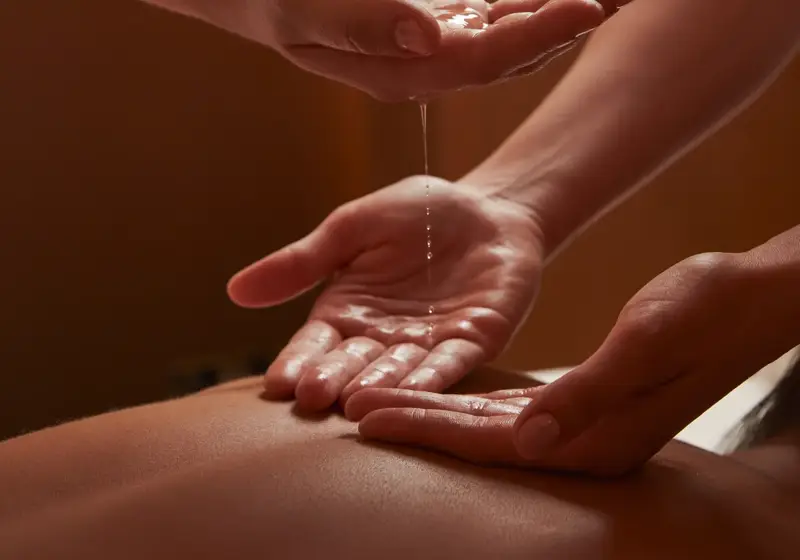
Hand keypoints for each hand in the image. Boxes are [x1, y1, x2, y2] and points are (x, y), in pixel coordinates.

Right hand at [178, 0, 605, 100]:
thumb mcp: (300, 9)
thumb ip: (361, 25)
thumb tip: (431, 36)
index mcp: (398, 71)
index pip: (479, 62)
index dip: (534, 37)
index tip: (587, 7)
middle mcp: (424, 59)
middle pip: (510, 49)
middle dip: (568, 22)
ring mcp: (432, 33)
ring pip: (510, 24)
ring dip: (559, 5)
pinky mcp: (434, 8)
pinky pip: (494, 3)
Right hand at [227, 176, 544, 410]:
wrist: (487, 207)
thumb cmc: (416, 214)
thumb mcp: (352, 228)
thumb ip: (303, 261)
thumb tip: (234, 291)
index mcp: (347, 312)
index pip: (315, 344)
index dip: (298, 362)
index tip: (278, 383)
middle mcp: (382, 338)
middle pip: (351, 364)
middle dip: (333, 381)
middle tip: (312, 398)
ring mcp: (427, 345)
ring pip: (398, 372)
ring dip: (378, 388)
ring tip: (355, 405)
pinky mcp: (472, 342)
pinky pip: (450, 364)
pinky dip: (432, 379)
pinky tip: (414, 392)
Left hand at [349, 226, 799, 474]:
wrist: (744, 302)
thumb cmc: (702, 313)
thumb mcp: (646, 343)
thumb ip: (587, 395)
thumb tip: (528, 440)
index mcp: (593, 437)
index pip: (489, 441)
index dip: (425, 428)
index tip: (367, 417)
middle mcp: (580, 441)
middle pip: (476, 438)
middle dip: (414, 422)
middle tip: (351, 410)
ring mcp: (580, 425)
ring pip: (487, 424)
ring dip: (432, 412)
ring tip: (377, 401)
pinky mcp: (580, 403)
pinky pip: (509, 408)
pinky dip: (466, 401)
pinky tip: (436, 394)